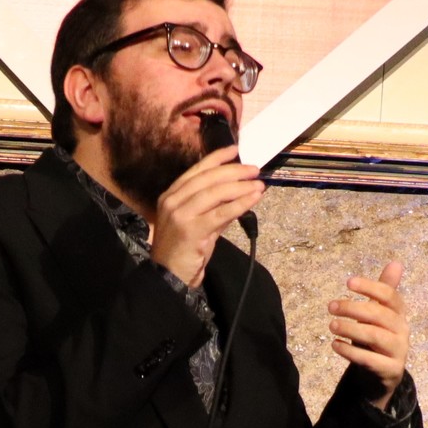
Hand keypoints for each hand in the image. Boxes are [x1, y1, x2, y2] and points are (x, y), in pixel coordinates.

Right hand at [149, 145, 263, 287]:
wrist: (169, 277)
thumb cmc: (184, 252)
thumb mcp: (200, 224)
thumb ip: (216, 209)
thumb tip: (240, 194)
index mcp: (171, 195)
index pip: (196, 170)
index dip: (216, 158)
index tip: (235, 150)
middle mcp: (172, 201)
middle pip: (207, 178)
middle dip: (234, 171)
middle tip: (254, 169)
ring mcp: (180, 214)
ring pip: (214, 193)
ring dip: (239, 186)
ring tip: (258, 184)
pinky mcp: (190, 230)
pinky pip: (220, 213)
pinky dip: (239, 204)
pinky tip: (253, 199)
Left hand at [328, 261, 408, 406]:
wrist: (382, 375)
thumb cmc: (377, 339)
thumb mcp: (378, 314)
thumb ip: (383, 290)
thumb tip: (396, 263)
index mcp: (399, 313)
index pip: (389, 295)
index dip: (370, 287)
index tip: (348, 283)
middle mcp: (402, 330)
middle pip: (380, 314)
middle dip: (353, 308)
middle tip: (331, 307)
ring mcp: (399, 351)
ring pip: (375, 336)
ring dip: (351, 329)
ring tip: (331, 325)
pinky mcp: (391, 370)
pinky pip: (370, 360)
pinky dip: (350, 352)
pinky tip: (335, 344)